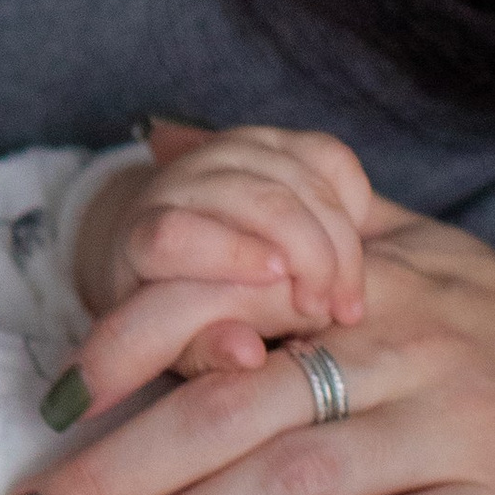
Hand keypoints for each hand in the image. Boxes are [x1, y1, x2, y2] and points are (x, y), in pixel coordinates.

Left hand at [1, 183, 494, 494]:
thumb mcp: (406, 241)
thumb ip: (284, 199)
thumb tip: (162, 136)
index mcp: (364, 283)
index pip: (220, 300)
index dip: (126, 349)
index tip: (51, 402)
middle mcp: (402, 346)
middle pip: (230, 407)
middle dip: (116, 470)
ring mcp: (452, 428)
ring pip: (289, 481)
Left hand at [71, 119, 379, 359]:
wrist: (169, 245)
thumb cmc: (175, 309)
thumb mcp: (179, 344)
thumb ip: (208, 350)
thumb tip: (248, 354)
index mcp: (141, 235)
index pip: (177, 233)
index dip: (230, 254)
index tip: (279, 282)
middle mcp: (181, 181)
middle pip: (256, 200)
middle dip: (310, 255)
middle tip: (335, 312)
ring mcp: (228, 152)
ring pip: (300, 179)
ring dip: (340, 240)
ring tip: (348, 298)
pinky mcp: (272, 140)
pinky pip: (329, 155)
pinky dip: (353, 199)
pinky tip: (352, 243)